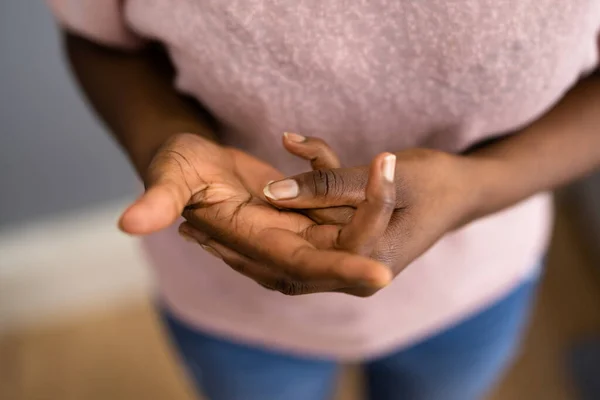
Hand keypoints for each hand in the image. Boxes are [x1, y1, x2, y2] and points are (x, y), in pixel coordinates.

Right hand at [119, 133, 393, 295]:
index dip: (339, 270)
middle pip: (339, 251)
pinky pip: (339, 202)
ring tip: (386, 163)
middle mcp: (280, 248)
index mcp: (252, 247)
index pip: (302, 267)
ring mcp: (296, 231)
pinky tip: (340, 152)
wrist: (190, 161)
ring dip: (367, 197)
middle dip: (373, 230)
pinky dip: (346, 178)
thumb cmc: (177, 165)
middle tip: (400, 186)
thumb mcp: (170, 176)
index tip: (381, 274)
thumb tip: (128, 222)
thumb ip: (158, 200)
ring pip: (347, 226)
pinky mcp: (305, 212)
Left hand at [263, 135, 478, 276]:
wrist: (458, 193)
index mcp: (373, 261)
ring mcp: (350, 259)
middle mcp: (356, 269)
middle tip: (285, 149)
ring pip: (310, 216)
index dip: (304, 194)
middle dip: (304, 186)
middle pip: (311, 225)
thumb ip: (332, 185)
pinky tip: (297, 143)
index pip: (320, 230)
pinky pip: (318, 213)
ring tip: (292, 141)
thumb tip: (274, 192)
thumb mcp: (389, 178)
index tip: (284, 157)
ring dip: (309, 178)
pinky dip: (316, 181)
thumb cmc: (433, 182)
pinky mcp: (344, 243)